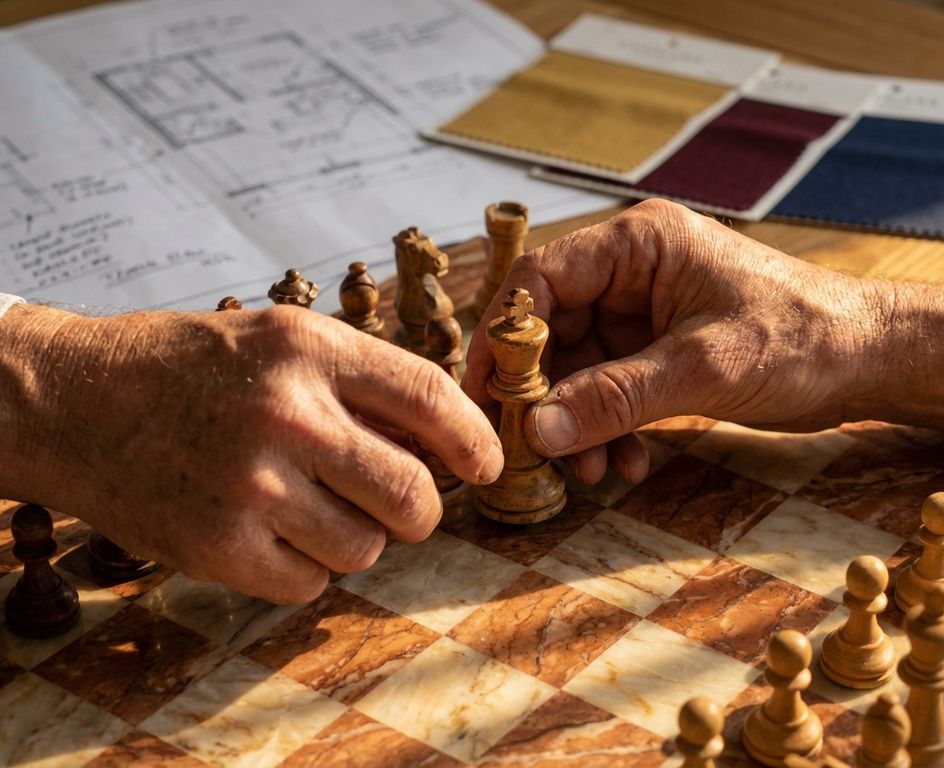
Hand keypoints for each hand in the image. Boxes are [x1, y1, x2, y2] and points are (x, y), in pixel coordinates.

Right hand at [2, 304, 501, 602]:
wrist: (74, 400)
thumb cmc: (188, 368)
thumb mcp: (279, 340)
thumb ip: (360, 381)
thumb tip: (443, 443)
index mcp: (308, 349)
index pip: (429, 397)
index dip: (474, 439)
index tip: (487, 465)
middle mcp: (286, 414)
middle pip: (411, 493)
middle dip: (422, 509)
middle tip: (403, 504)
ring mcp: (250, 485)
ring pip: (366, 547)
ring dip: (357, 538)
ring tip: (313, 510)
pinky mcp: (216, 546)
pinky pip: (310, 584)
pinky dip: (305, 569)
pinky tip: (272, 534)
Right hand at [464, 199, 943, 484]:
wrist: (871, 360)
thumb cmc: (803, 337)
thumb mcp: (705, 368)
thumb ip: (616, 396)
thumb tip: (537, 429)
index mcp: (638, 243)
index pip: (541, 277)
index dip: (504, 333)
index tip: (485, 392)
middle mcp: (633, 271)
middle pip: (552, 328)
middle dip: (545, 394)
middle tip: (535, 449)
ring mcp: (644, 311)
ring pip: (578, 366)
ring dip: (578, 421)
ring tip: (591, 472)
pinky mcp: (659, 347)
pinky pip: (610, 386)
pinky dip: (609, 426)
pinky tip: (624, 464)